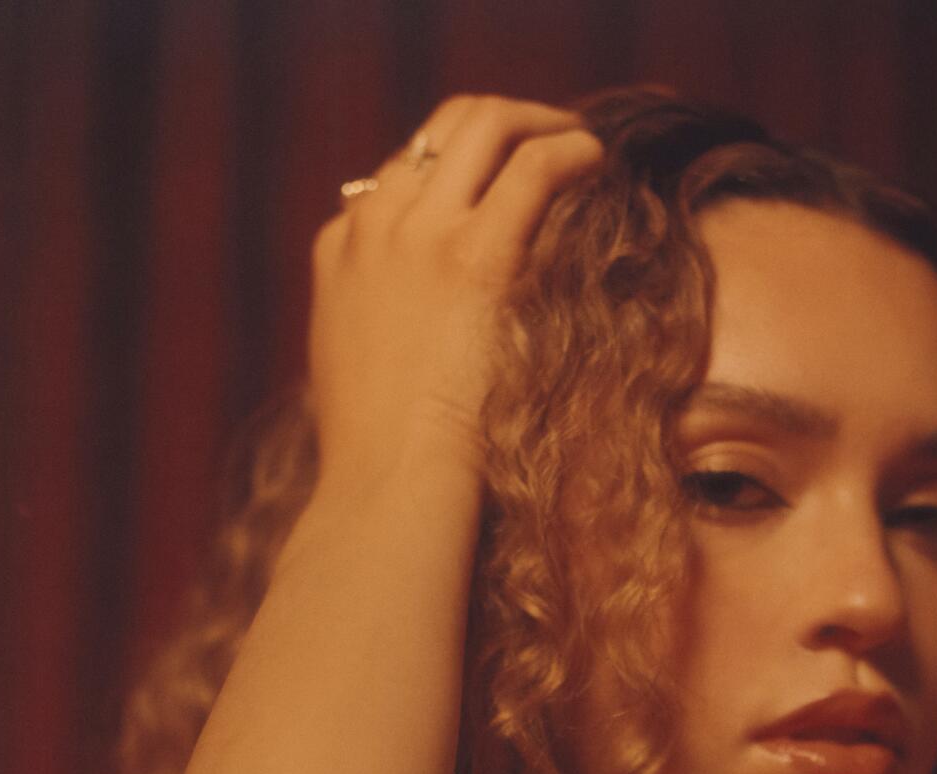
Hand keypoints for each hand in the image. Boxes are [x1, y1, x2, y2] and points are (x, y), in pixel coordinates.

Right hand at [308, 92, 605, 494]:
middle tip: (550, 139)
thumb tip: (422, 337)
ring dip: (539, 122)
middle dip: (500, 124)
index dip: (457, 172)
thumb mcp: (361, 384)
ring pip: (482, 126)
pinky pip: (530, 169)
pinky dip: (568, 150)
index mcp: (341, 252)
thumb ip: (384, 335)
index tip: (499, 187)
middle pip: (438, 131)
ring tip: (580, 145)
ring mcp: (418, 236)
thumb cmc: (384, 465)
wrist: (387, 489)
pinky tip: (596, 161)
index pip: (397, 177)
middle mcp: (374, 227)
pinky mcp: (472, 258)